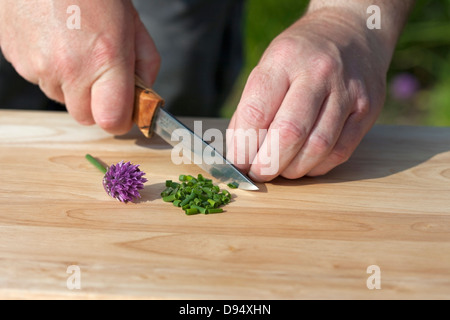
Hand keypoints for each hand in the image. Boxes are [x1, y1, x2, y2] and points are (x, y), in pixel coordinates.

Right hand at [0, 0, 159, 133]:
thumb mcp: (133, 25)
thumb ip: (145, 65)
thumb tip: (143, 94)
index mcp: (105, 58)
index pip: (112, 121)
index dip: (121, 119)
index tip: (125, 110)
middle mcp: (69, 68)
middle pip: (86, 117)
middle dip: (97, 103)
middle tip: (100, 72)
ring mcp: (37, 66)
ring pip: (62, 98)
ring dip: (72, 85)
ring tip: (75, 48)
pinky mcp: (16, 60)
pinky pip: (40, 80)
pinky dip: (50, 70)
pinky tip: (56, 42)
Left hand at [227, 7, 393, 181]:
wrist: (352, 32)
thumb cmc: (299, 58)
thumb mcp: (267, 68)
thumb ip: (252, 110)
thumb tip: (240, 154)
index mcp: (284, 59)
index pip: (257, 113)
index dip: (243, 148)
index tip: (238, 165)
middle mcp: (318, 73)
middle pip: (290, 133)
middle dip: (268, 164)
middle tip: (258, 173)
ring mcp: (347, 91)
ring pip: (318, 147)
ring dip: (293, 169)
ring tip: (281, 169)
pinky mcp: (367, 109)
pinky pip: (340, 151)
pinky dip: (317, 166)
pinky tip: (305, 163)